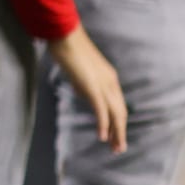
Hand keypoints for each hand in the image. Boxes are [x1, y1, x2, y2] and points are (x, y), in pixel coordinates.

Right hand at [51, 25, 127, 152]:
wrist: (65, 35)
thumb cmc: (68, 46)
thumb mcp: (79, 67)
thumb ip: (84, 79)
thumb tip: (82, 89)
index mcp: (109, 77)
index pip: (117, 104)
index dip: (117, 121)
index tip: (115, 134)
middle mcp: (110, 82)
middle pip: (120, 112)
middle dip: (120, 132)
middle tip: (118, 148)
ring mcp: (102, 84)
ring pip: (114, 114)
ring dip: (116, 133)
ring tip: (115, 148)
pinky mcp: (92, 87)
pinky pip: (101, 110)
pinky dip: (103, 124)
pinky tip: (102, 137)